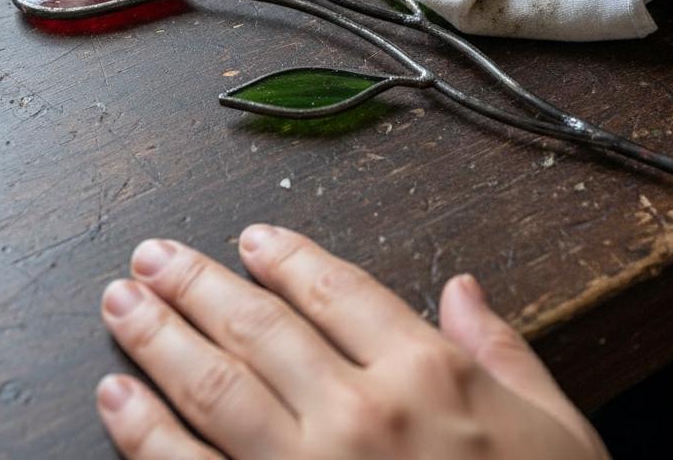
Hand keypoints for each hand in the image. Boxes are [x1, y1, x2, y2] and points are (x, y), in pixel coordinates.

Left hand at [95, 226, 607, 458]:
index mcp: (427, 374)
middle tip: (152, 256)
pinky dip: (146, 433)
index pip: (337, 290)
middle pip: (260, 326)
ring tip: (120, 301)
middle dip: (197, 284)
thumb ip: (502, 350)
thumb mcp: (555, 428)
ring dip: (158, 337)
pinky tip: (116, 398)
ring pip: (215, 386)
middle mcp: (360, 413)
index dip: (287, 256)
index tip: (251, 239)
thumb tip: (464, 287)